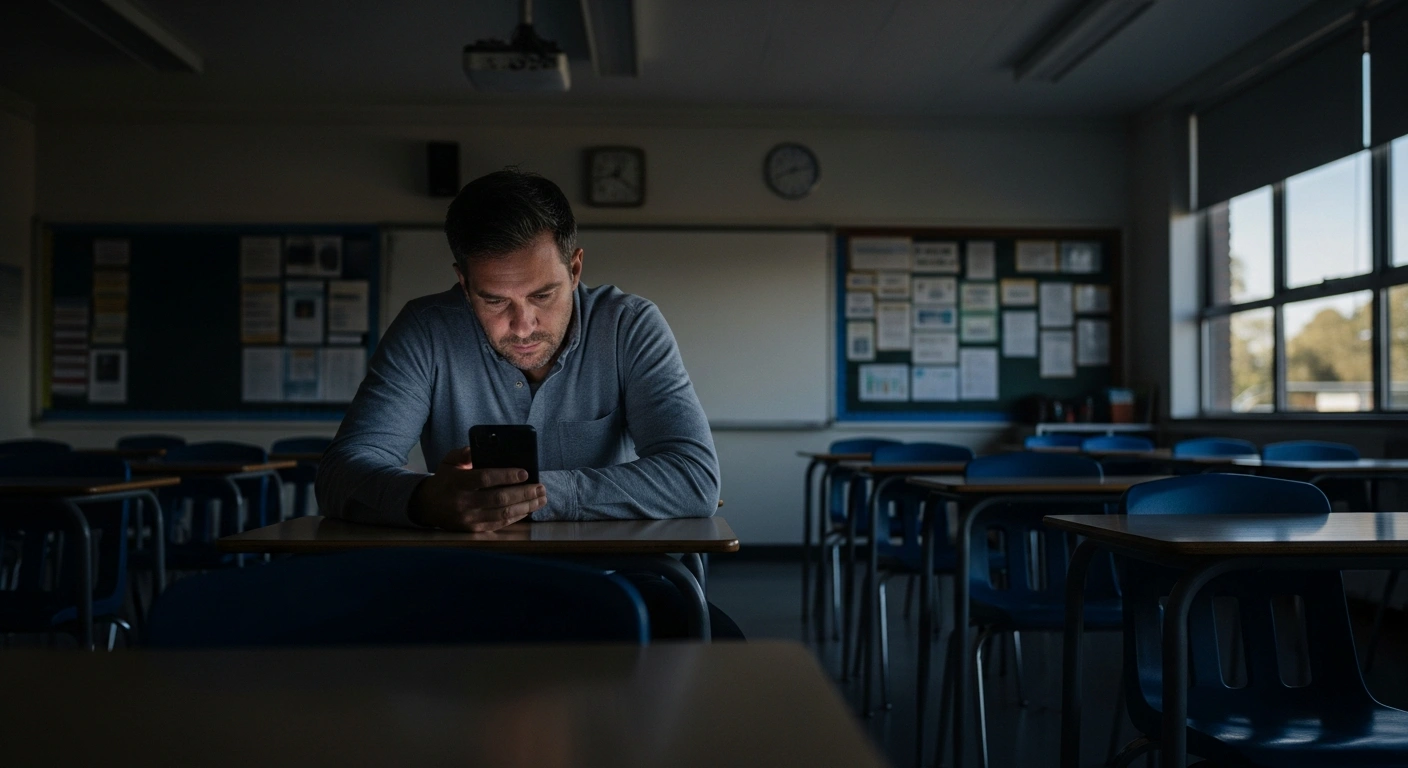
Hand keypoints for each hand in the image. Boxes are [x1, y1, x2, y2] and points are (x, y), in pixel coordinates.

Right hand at [408, 447, 546, 531]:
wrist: (427, 506)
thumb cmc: (445, 479)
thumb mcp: (448, 461)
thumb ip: (463, 453)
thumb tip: (477, 448)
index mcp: (457, 483)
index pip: (485, 479)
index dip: (507, 476)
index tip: (525, 473)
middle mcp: (463, 502)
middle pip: (499, 498)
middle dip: (524, 493)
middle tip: (541, 487)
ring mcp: (468, 519)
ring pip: (502, 514)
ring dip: (526, 507)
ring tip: (541, 499)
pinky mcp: (473, 529)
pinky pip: (499, 524)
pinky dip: (516, 517)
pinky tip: (528, 510)